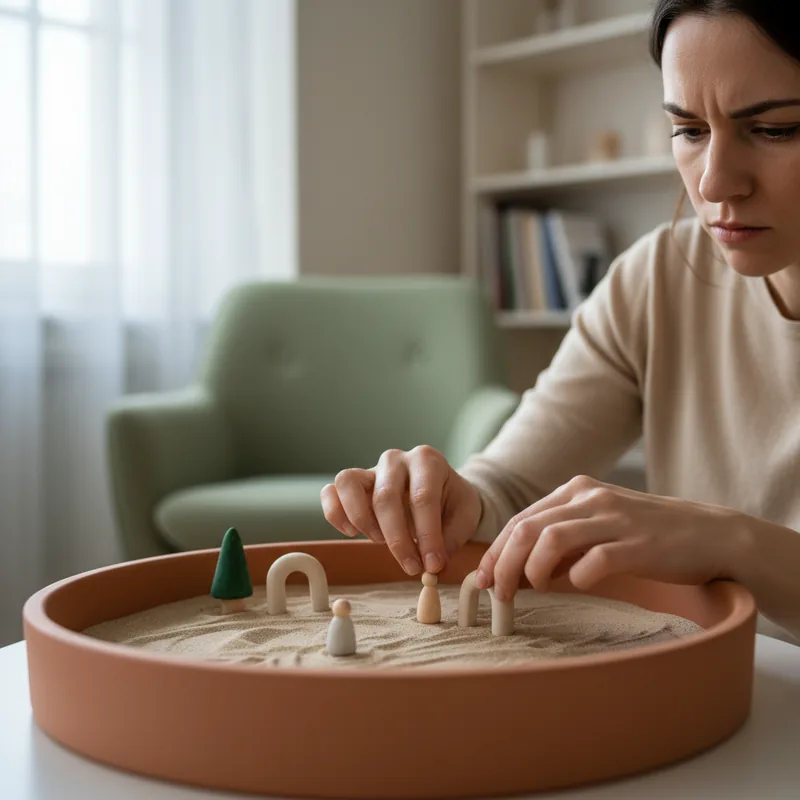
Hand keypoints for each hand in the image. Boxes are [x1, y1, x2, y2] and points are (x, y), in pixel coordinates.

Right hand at [320, 445, 482, 575]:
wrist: (443, 490)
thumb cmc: (452, 502)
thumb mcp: (465, 517)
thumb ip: (451, 539)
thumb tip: (432, 565)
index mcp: (428, 460)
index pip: (422, 497)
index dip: (427, 535)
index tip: (433, 564)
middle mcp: (396, 459)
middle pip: (385, 496)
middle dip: (398, 539)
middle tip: (412, 567)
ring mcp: (371, 468)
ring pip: (350, 485)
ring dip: (363, 521)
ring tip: (380, 542)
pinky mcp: (353, 483)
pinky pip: (331, 491)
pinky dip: (335, 513)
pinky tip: (352, 533)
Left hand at [475, 475, 745, 601]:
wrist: (712, 534)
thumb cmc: (651, 535)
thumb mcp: (600, 526)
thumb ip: (564, 542)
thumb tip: (526, 571)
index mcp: (577, 490)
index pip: (521, 519)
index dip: (496, 551)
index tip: (483, 579)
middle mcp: (591, 498)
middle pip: (527, 528)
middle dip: (503, 563)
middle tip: (497, 592)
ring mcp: (615, 519)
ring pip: (551, 538)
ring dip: (532, 569)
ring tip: (533, 590)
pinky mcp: (639, 544)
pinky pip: (594, 561)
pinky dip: (577, 577)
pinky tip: (578, 585)